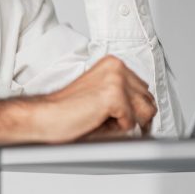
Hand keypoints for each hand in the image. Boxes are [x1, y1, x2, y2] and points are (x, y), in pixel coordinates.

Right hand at [0, 55, 156, 145]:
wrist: (45, 116)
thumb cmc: (67, 111)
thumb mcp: (102, 97)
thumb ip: (125, 97)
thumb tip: (149, 112)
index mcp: (113, 64)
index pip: (143, 90)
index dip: (135, 109)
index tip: (122, 117)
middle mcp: (117, 67)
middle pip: (148, 101)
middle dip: (133, 117)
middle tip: (107, 121)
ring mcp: (116, 79)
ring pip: (145, 111)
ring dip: (126, 122)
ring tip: (101, 119)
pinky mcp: (114, 95)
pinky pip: (131, 121)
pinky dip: (117, 128)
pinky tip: (96, 120)